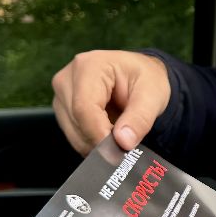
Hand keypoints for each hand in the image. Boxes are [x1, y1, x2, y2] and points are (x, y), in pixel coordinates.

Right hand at [51, 50, 171, 154]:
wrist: (138, 76)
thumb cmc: (145, 79)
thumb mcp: (153, 95)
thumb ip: (140, 118)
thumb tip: (123, 142)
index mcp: (89, 66)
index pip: (84, 108)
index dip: (99, 134)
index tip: (117, 151)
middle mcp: (67, 78)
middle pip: (76, 123)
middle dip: (102, 141)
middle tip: (126, 143)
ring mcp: (61, 95)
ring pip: (73, 134)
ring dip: (97, 142)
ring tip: (120, 132)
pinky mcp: (62, 110)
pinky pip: (74, 136)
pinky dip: (92, 141)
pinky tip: (108, 132)